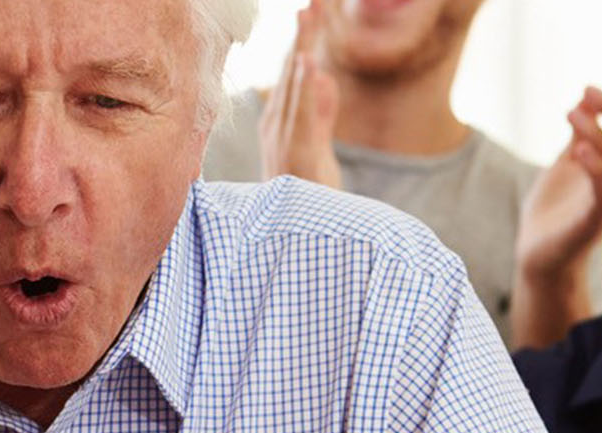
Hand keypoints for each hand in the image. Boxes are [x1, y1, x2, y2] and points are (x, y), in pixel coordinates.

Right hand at [257, 0, 339, 185]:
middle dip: (304, 33)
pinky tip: (309, 62)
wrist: (295, 239)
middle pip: (293, 69)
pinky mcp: (297, 154)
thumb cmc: (304, 195)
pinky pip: (301, 115)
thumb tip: (324, 78)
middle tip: (313, 1)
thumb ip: (321, 112)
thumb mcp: (316, 145)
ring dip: (303, 48)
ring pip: (294, 86)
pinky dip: (304, 88)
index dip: (304, 39)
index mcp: (281, 121)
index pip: (294, 71)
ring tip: (309, 15)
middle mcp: (278, 125)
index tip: (312, 8)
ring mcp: (284, 139)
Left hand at [515, 83, 601, 294]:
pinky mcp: (592, 223)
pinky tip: (577, 147)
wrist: (537, 257)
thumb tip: (585, 98)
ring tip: (571, 111)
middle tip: (589, 89)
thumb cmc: (554, 212)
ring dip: (599, 132)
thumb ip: (580, 135)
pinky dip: (596, 167)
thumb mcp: (566, 164)